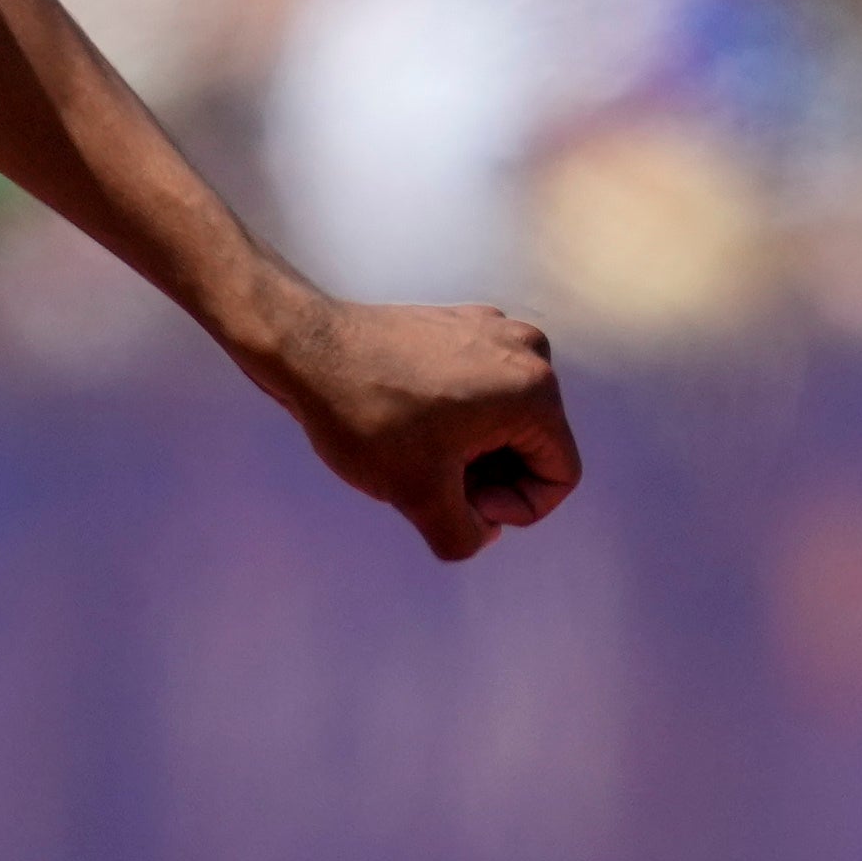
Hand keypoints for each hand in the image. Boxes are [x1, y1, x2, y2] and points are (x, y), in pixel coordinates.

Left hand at [254, 288, 579, 563]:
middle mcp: (528, 351)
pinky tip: (405, 425)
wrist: (303, 347)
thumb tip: (482, 532)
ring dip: (469, 452)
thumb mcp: (419, 496)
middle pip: (533, 446)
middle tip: (428, 483)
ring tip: (413, 454)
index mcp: (535, 390)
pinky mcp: (460, 325)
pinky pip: (477, 391)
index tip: (458, 502)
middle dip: (488, 478)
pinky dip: (453, 420)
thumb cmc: (365, 416)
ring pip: (503, 421)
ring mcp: (494, 331)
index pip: (558, 476)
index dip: (514, 509)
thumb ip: (465, 535)